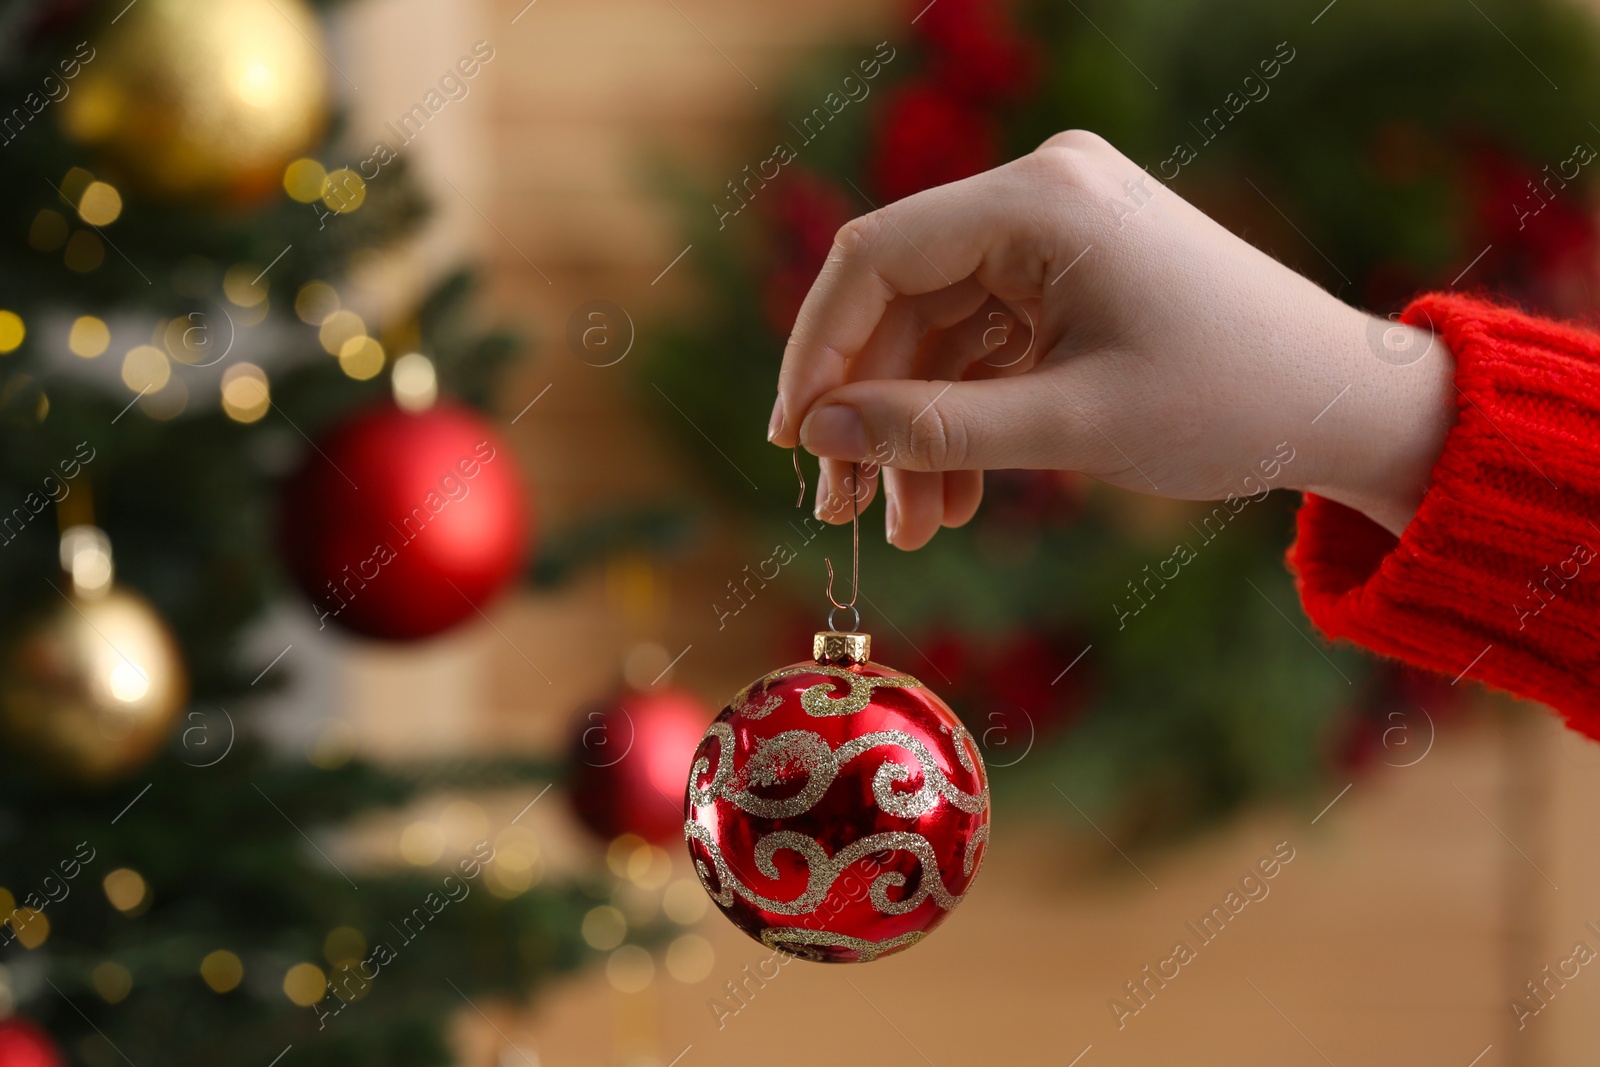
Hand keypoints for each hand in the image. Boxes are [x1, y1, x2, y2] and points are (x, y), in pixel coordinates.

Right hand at [768, 130, 1456, 546]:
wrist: (1341, 402)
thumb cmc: (1227, 402)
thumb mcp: (1068, 426)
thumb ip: (931, 429)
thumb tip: (819, 436)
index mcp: (1040, 199)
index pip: (875, 257)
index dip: (816, 352)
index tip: (793, 442)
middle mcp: (1038, 196)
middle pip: (900, 299)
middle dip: (870, 410)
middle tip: (844, 508)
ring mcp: (1056, 234)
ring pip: (937, 333)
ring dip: (917, 431)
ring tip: (914, 528)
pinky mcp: (1070, 276)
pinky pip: (985, 345)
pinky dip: (966, 418)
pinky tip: (958, 496)